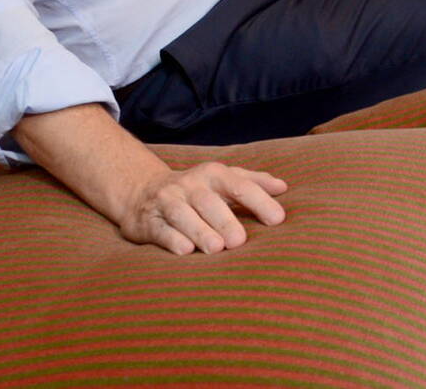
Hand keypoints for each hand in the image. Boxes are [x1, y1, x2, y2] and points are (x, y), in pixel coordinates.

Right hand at [119, 161, 287, 255]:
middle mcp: (189, 185)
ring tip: (216, 248)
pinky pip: (160, 230)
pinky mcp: (148, 222)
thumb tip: (283, 187)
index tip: (277, 220)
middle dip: (224, 220)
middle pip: (208, 201)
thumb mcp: (223, 179)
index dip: (259, 201)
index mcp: (213, 174)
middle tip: (239, 241)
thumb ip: (253, 182)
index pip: (239, 185)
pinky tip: (185, 250)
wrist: (141, 192)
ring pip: (182, 214)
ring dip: (199, 231)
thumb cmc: (196, 190)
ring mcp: (167, 201)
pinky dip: (172, 239)